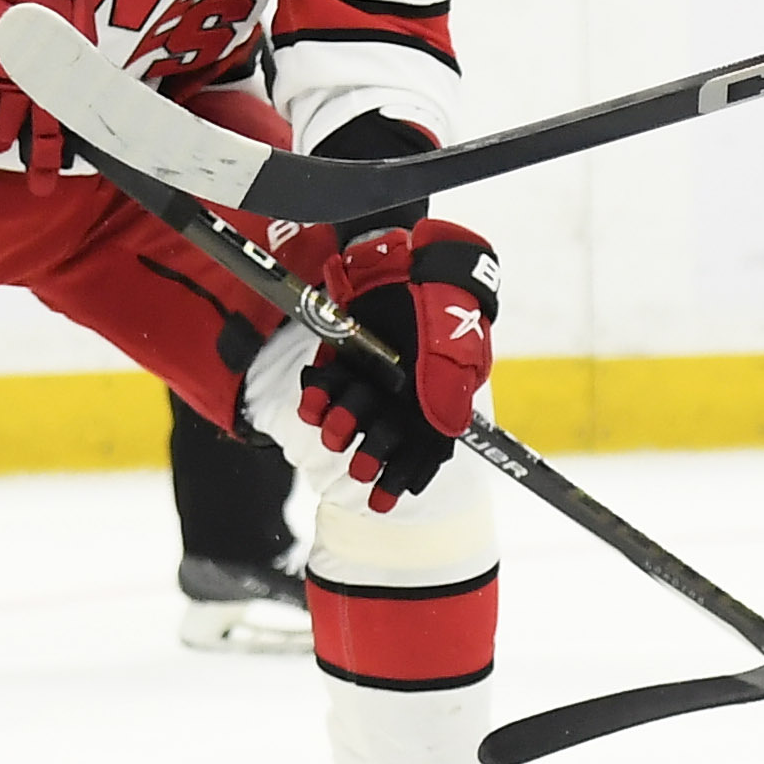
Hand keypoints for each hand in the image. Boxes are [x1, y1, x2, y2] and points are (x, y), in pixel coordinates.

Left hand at [287, 217, 498, 504]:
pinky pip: (327, 381)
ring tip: (332, 434)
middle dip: (371, 455)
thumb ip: (448, 394)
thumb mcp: (453, 354)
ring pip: (353, 410)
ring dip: (341, 425)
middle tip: (359, 468)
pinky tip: (309, 407)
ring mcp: (371, 371)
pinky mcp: (343, 353)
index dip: (402, 477)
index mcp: (432, 397)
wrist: (406, 259)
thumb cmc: (439, 307)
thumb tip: (448, 433)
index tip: (382, 504)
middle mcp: (400, 390)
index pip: (422, 448)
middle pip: (384, 433)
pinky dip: (316, 396)